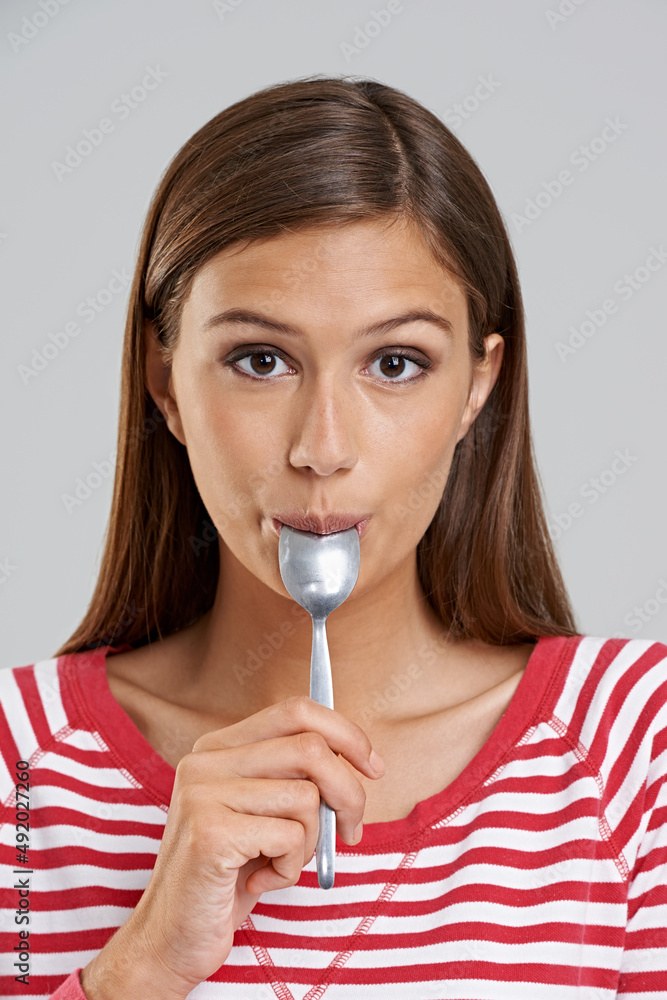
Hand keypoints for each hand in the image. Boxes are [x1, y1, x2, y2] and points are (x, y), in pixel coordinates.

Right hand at [80, 695, 384, 998]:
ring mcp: (203, 793)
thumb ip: (294, 778)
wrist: (170, 939)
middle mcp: (206, 761)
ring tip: (279, 864)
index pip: (295, 710)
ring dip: (312, 843)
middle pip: (310, 748)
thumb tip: (361, 761)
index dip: (345, 734)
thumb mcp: (262, 813)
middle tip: (352, 831)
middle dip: (349, 793)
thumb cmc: (228, 876)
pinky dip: (290, 869)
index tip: (373, 767)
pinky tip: (260, 883)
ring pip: (306, 797)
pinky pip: (290, 837)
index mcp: (218, 747)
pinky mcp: (210, 833)